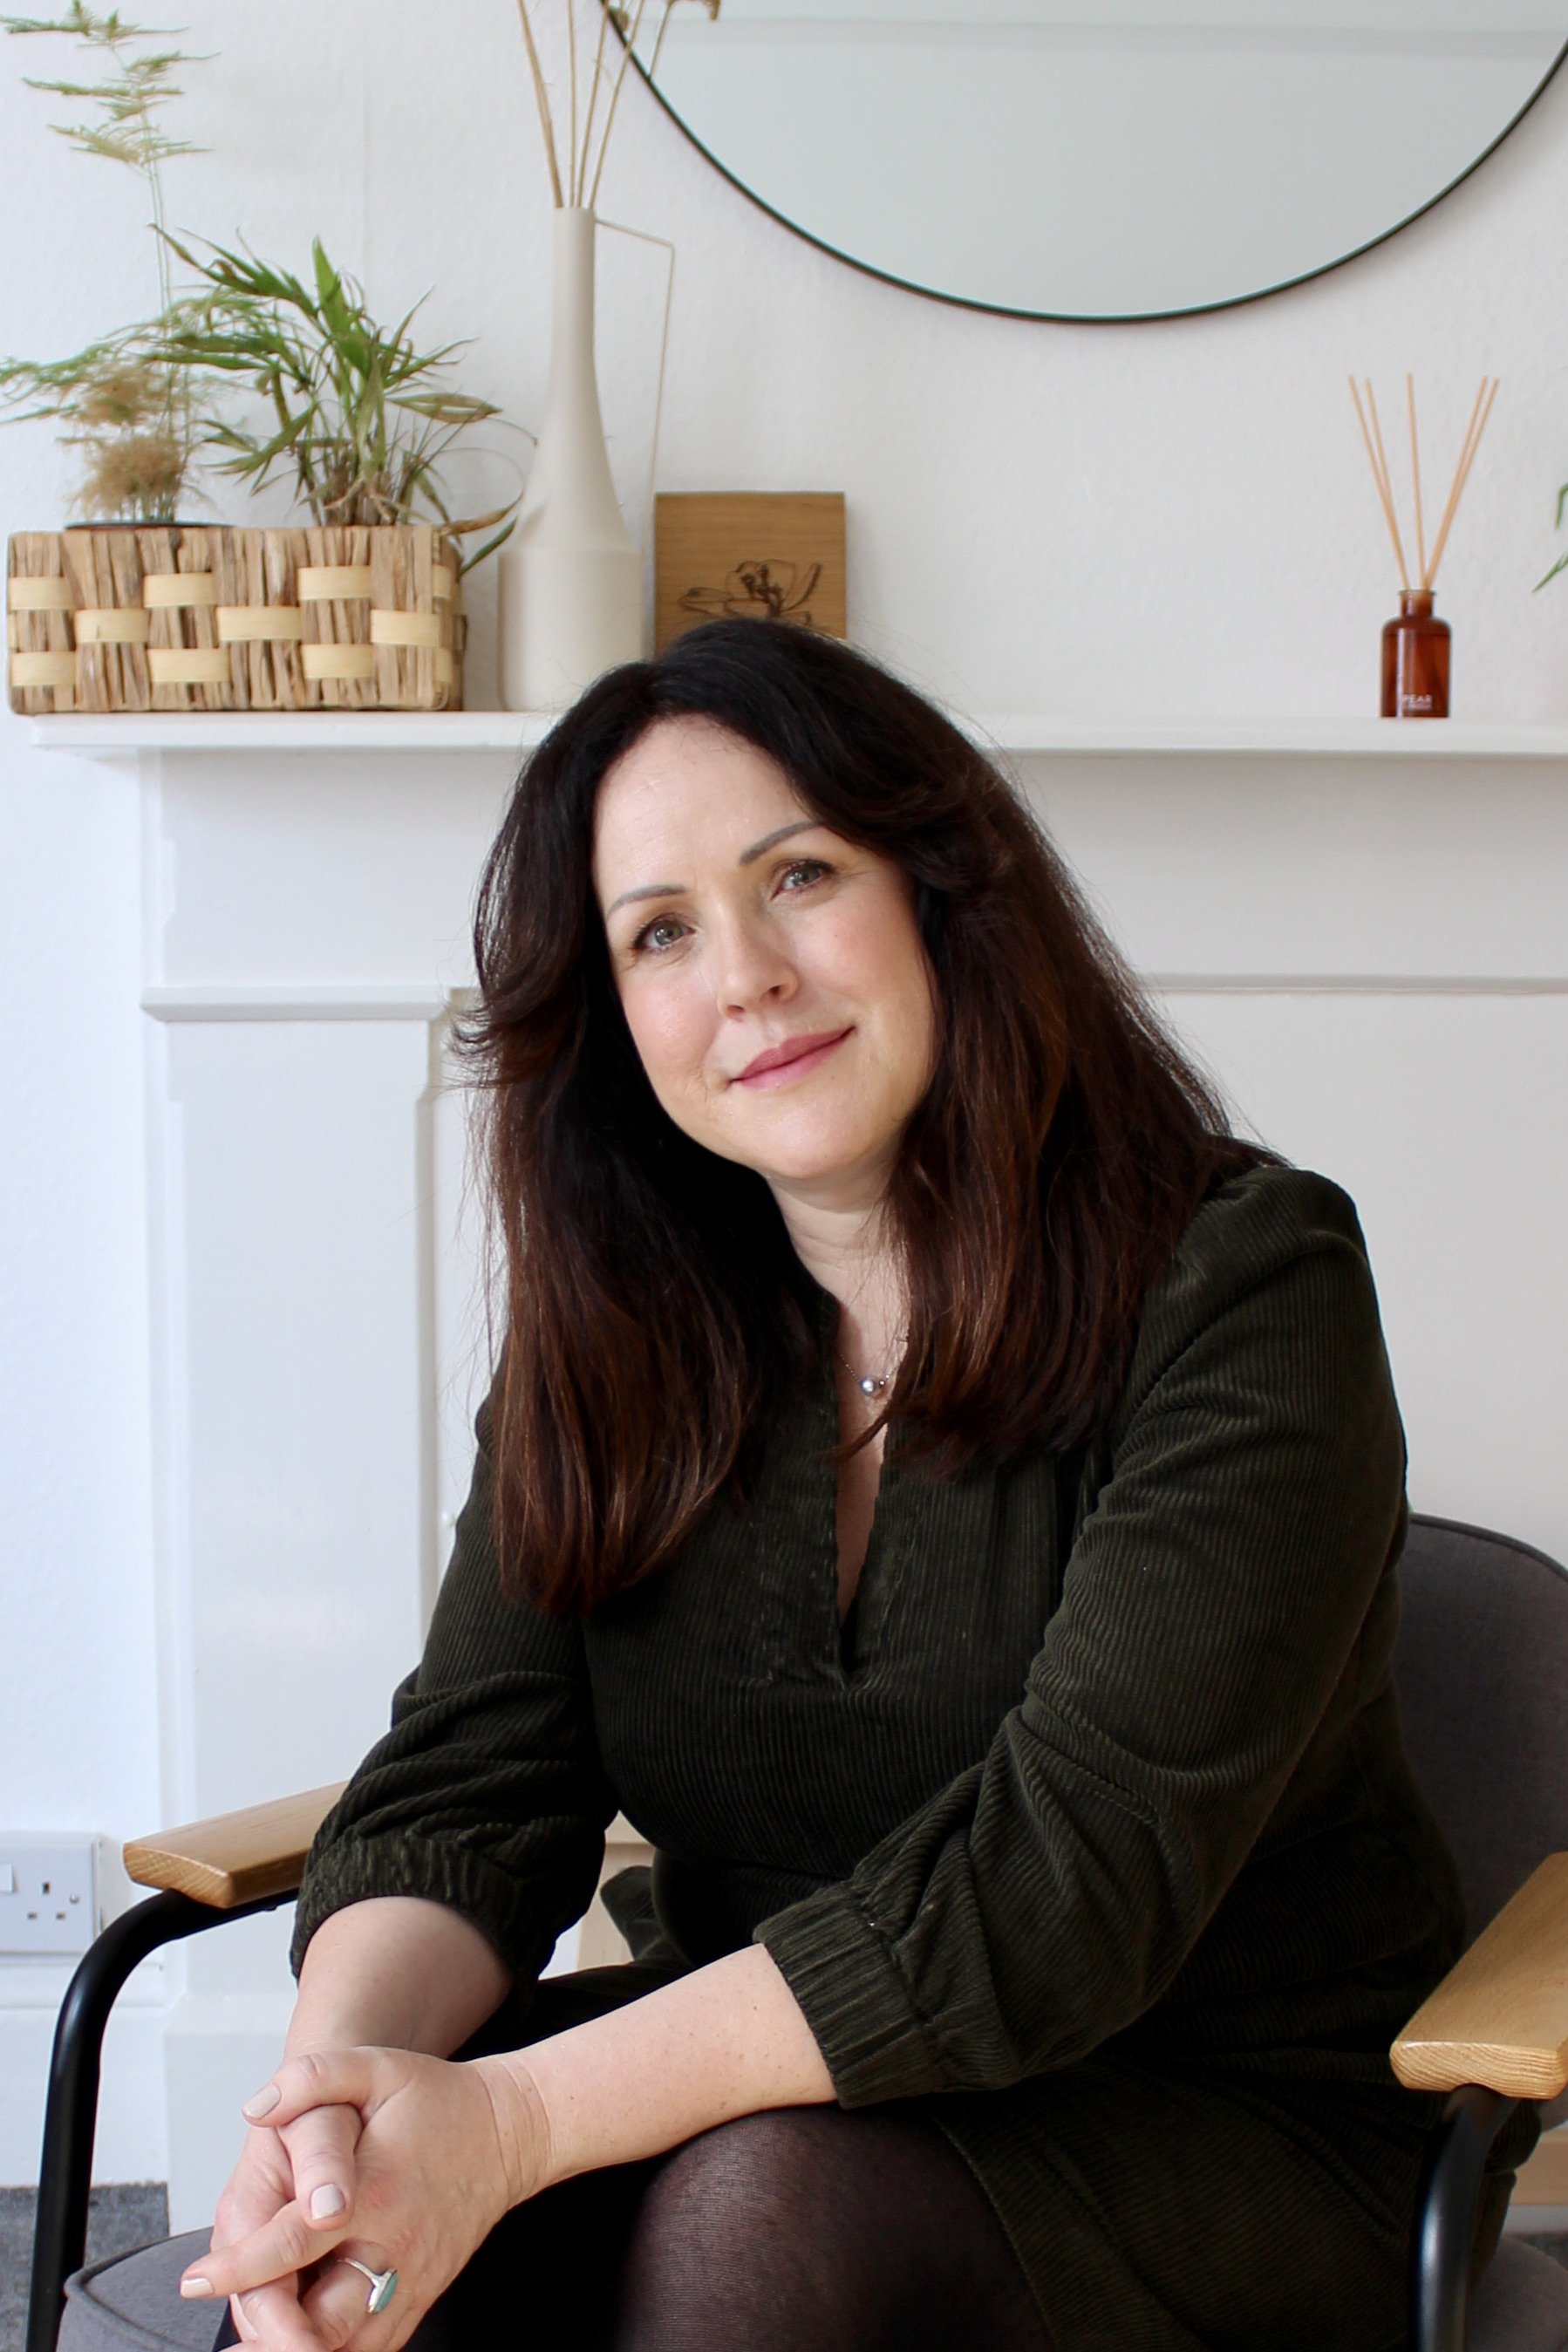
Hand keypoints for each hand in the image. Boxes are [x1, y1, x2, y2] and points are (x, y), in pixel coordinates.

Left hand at [180, 2047, 549, 2351]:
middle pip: (323, 2320)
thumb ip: (313, 2076)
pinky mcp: (422, 2295)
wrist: (509, 2131)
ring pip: (350, 2347)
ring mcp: (411, 2279)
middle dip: (272, 2337)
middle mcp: (392, 2247)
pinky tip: (303, 2349)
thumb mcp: (377, 2067)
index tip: (199, 2281)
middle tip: (233, 2340)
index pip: (295, 2243)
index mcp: (372, 2192)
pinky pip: (376, 2348)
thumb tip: (256, 2107)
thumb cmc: (439, 2101)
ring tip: (256, 2349)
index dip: (241, 2267)